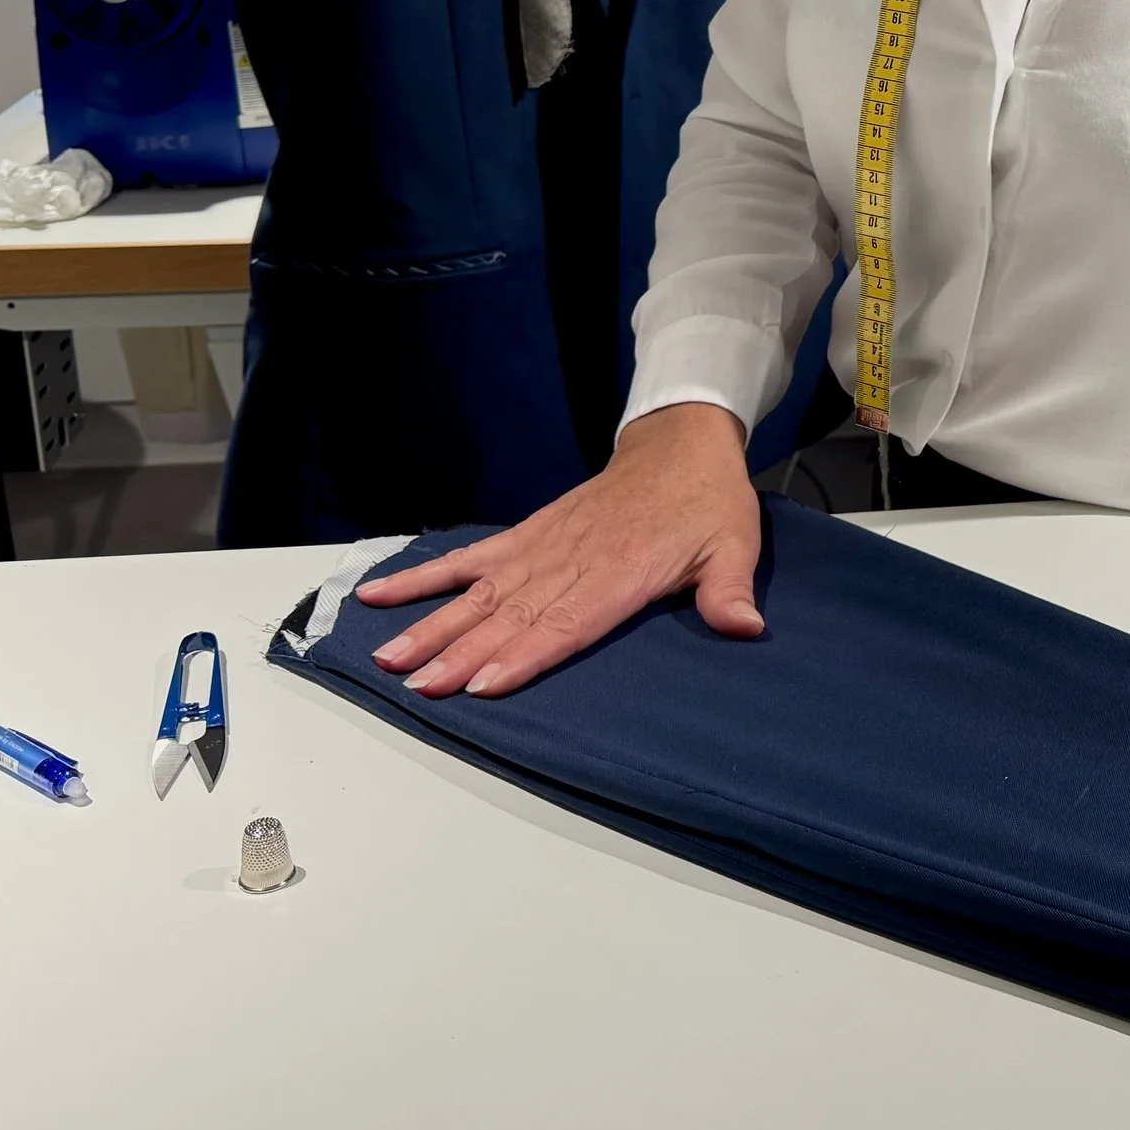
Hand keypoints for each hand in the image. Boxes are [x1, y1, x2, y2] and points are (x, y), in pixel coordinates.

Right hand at [355, 402, 761, 697]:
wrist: (681, 443)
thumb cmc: (707, 501)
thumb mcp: (733, 541)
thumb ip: (729, 589)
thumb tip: (747, 626)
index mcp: (621, 570)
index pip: (566, 621)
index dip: (524, 654)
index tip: (481, 684)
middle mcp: (573, 560)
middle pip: (511, 613)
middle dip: (463, 652)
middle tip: (420, 686)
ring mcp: (544, 546)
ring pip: (480, 591)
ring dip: (434, 624)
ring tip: (389, 656)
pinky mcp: (529, 534)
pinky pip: (472, 558)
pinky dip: (427, 576)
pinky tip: (382, 592)